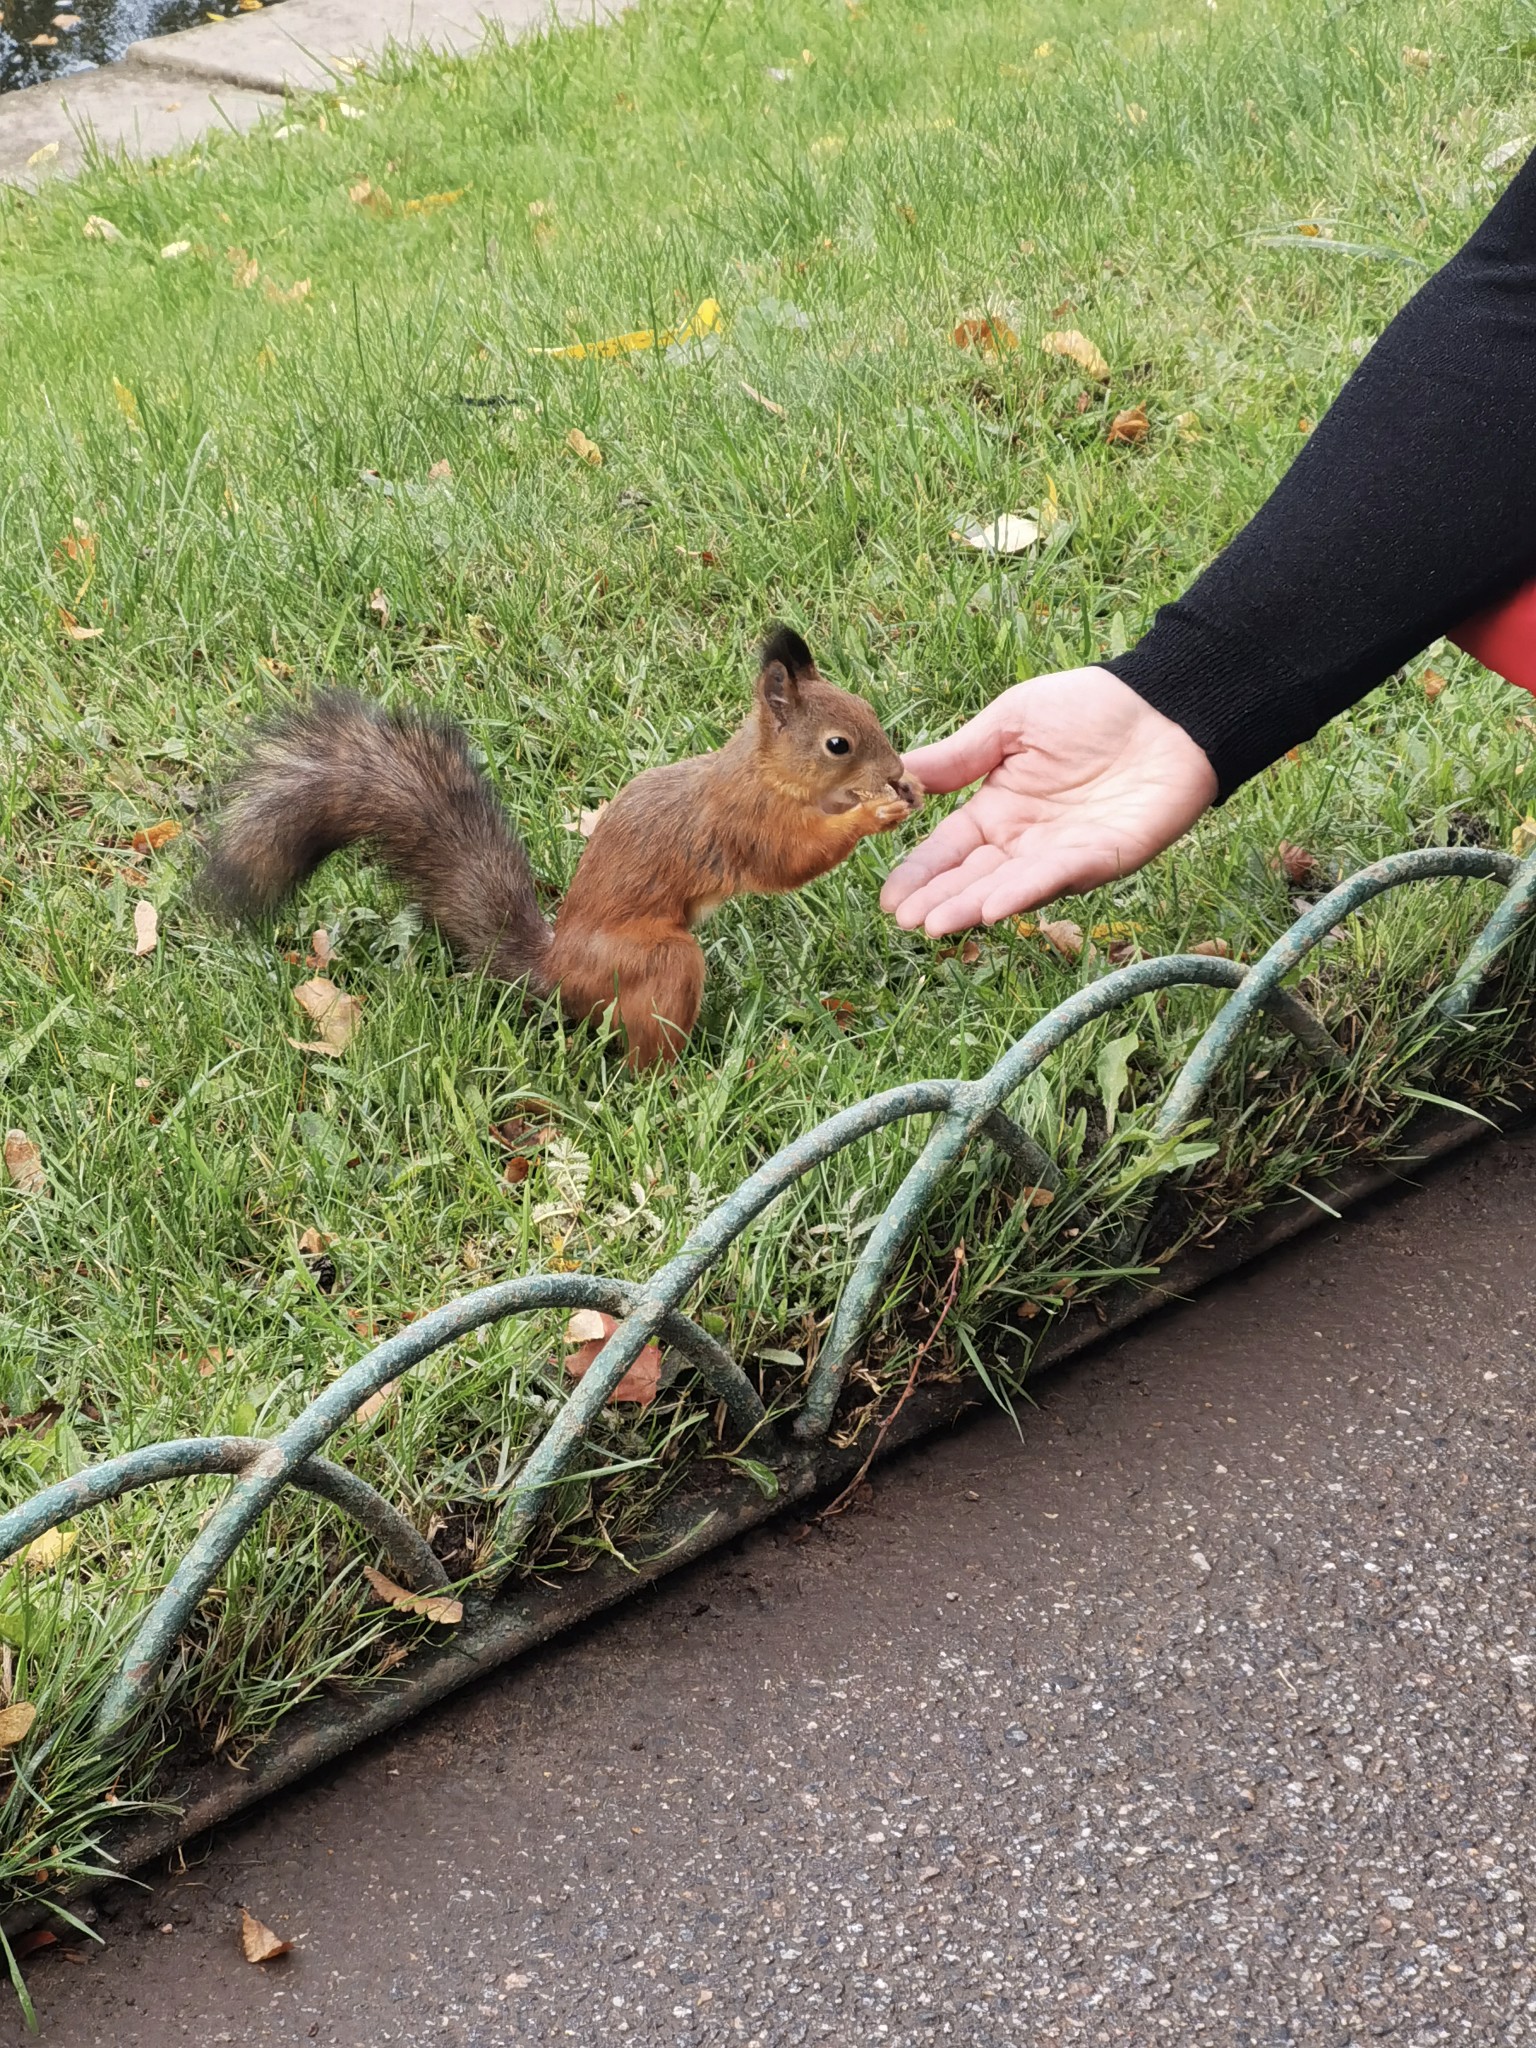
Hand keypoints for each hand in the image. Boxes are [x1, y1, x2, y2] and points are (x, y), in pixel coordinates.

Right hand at [880, 667, 1217, 936]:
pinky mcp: (1104, 857)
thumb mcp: (1010, 722)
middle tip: (905, 919)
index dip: (921, 871)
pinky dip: (1025, 891)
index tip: (889, 896)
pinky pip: (1058, 876)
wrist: (1165, 704)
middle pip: (975, 876)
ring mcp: (1064, 853)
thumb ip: (959, 755)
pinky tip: (992, 905)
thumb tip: (901, 773)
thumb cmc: (1091, 706)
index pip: (951, 848)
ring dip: (972, 906)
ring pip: (1010, 886)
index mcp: (1000, 808)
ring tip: (936, 923)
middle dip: (939, 899)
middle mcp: (1027, 840)